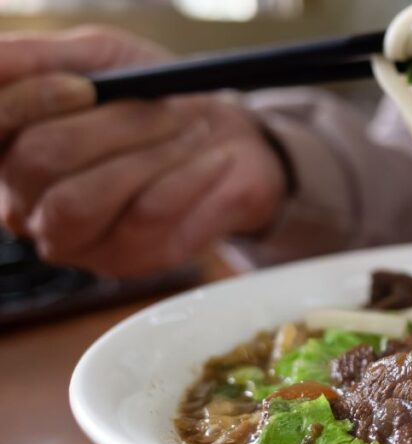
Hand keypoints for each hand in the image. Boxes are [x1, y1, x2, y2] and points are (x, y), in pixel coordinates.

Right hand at [0, 26, 285, 276]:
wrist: (229, 145)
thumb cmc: (154, 98)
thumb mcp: (102, 58)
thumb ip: (42, 55)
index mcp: (6, 146)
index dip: (33, 101)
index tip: (86, 86)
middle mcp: (23, 201)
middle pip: (38, 163)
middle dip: (113, 125)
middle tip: (170, 106)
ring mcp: (71, 238)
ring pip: (81, 200)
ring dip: (148, 154)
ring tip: (195, 129)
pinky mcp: (125, 260)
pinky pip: (145, 218)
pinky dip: (187, 178)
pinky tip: (216, 159)